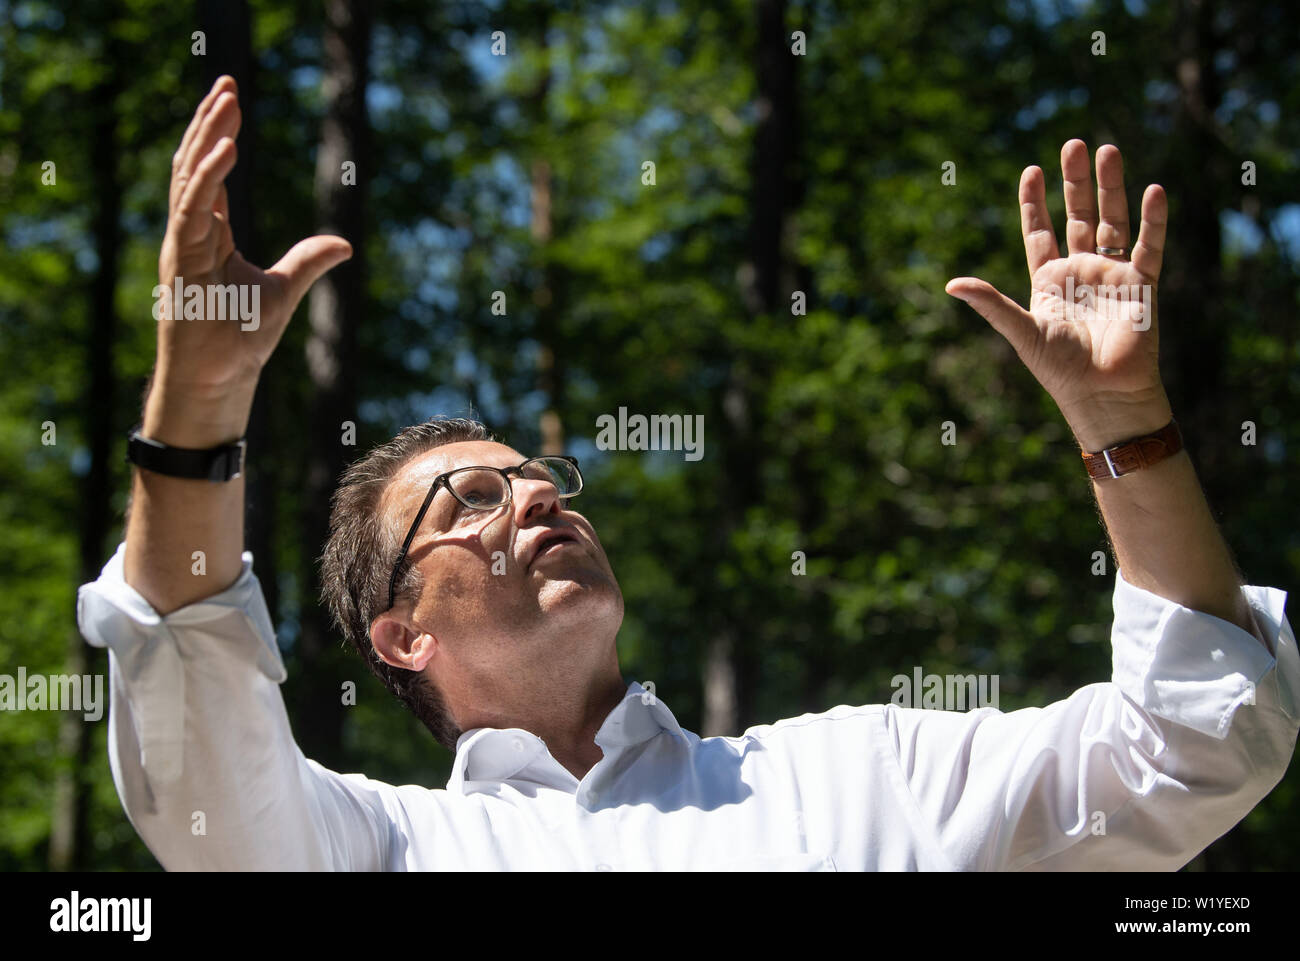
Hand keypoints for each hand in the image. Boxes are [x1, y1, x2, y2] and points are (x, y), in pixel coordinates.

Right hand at [148, 75, 350, 439]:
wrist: (219, 378)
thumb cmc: (240, 338)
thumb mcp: (284, 289)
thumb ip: (309, 261)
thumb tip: (346, 244)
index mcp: (209, 235)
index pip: (211, 174)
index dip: (220, 137)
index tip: (233, 101)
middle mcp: (189, 233)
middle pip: (195, 166)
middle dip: (209, 123)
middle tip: (226, 83)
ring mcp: (180, 244)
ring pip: (189, 178)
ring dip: (206, 138)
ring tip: (224, 102)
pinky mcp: (181, 260)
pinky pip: (191, 209)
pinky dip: (207, 178)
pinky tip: (225, 149)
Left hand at [946, 140, 1171, 450]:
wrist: (1102, 393)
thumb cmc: (1059, 370)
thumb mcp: (1020, 331)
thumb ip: (991, 304)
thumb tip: (950, 285)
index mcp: (1049, 281)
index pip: (1040, 232)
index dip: (1034, 203)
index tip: (1031, 170)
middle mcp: (1081, 272)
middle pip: (1078, 216)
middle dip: (1075, 182)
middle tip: (1073, 144)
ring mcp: (1112, 275)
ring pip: (1113, 220)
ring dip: (1110, 187)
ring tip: (1107, 149)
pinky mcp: (1142, 285)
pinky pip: (1149, 246)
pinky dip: (1153, 220)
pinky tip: (1154, 190)